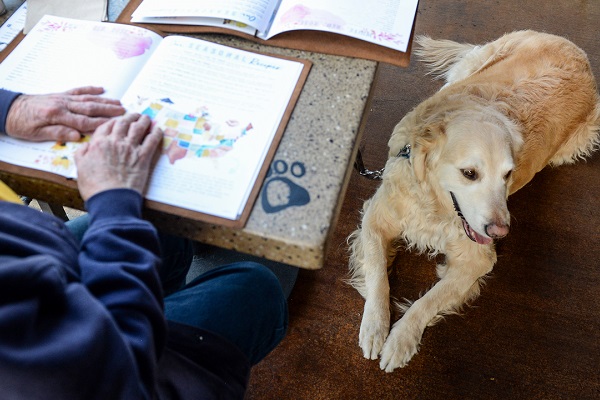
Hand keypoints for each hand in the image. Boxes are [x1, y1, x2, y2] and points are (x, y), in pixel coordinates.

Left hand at [5, 86, 125, 141]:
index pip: (83, 121)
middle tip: (123, 112)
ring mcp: (62, 98)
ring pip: (87, 99)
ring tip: (118, 103)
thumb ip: (58, 133)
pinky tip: (100, 89)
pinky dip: (90, 89)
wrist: (8, 109)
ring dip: (104, 100)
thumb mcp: (36, 134)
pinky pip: (78, 90)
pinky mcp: (60, 94)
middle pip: (90, 108)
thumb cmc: (21, 124)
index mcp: (57, 116)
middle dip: (108, 110)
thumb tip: (77, 136)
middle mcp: (62, 104)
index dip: (100, 123)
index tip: (115, 125)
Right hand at [74, 113, 162, 200]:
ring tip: (146, 118)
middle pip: (123, 123)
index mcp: (98, 143)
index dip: (113, 121)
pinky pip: (152, 140)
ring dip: (143, 121)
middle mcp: (115, 142)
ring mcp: (130, 148)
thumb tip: (85, 146)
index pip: (106, 126)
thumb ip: (82, 154)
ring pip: (138, 128)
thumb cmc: (95, 187)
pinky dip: (155, 133)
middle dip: (129, 117)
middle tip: (134, 115)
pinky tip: (158, 129)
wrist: (111, 198)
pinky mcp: (143, 157)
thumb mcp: (80, 168)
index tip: (117, 120)